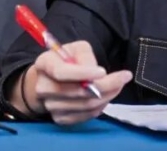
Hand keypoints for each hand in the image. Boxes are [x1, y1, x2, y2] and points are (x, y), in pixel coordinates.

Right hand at [16, 40, 132, 124]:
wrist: (51, 80)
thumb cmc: (67, 60)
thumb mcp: (77, 48)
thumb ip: (85, 56)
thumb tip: (96, 73)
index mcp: (44, 64)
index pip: (61, 72)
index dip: (82, 73)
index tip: (103, 71)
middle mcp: (43, 87)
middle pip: (76, 92)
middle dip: (106, 85)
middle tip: (124, 77)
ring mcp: (50, 105)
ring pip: (84, 105)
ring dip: (107, 96)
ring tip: (118, 85)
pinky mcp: (60, 118)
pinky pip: (86, 116)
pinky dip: (101, 106)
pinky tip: (107, 96)